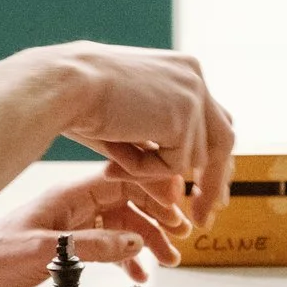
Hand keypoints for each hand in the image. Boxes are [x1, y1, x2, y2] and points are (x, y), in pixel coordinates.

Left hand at [0, 164, 192, 286]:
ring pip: (121, 222)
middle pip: (129, 200)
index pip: (123, 180)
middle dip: (158, 217)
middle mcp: (72, 203)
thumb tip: (136, 241)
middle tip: (181, 238)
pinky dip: (126, 255)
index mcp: (68, 196)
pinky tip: (137, 273)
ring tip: (167, 260)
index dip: (154, 190)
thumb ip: (92, 246)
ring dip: (146, 239)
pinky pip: (106, 242)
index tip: (178, 207)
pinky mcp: (65, 243)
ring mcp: (69, 222)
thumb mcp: (44, 254)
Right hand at [41, 42, 236, 227]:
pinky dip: (145, 170)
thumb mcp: (129, 126)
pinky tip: (118, 149)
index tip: (205, 190)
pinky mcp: (183, 117)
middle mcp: (194, 76)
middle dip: (214, 182)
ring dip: (154, 171)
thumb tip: (175, 197)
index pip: (213, 119)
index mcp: (183, 69)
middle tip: (202, 217)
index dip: (212, 157)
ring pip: (194, 159)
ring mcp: (192, 95)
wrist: (63, 83)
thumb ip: (157, 152)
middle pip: (223, 139)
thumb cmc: (79, 99)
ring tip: (115, 158)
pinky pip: (174, 166)